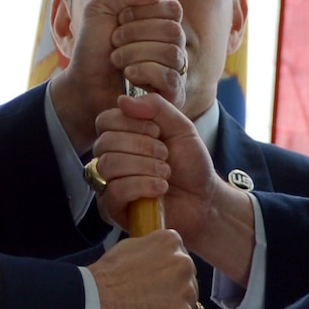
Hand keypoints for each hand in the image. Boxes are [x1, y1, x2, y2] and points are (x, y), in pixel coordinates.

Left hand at [49, 0, 184, 150]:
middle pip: (173, 30)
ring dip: (134, 53)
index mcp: (161, 21)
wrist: (83, 83)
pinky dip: (143, 72)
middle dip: (135, 34)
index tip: (120, 19)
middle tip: (114, 41)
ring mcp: (174, 68)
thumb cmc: (93, 48)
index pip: (173, 8)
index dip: (144, 12)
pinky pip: (169, 77)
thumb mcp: (100, 9)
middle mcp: (172, 43)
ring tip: (116, 60)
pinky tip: (128, 75)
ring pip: (171, 53)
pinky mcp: (172, 92)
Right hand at [88, 229, 198, 308]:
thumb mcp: (128, 248)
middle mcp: (184, 263)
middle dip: (172, 300)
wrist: (91, 306)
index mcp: (171, 242)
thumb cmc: (103, 280)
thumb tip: (162, 258)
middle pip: (188, 288)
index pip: (180, 265)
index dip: (165, 282)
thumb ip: (153, 251)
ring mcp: (186, 293)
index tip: (149, 291)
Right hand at [91, 92, 255, 281]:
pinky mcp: (113, 208)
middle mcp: (111, 158)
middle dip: (141, 146)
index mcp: (122, 136)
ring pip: (108, 165)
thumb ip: (156, 107)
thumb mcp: (181, 127)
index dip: (131, 123)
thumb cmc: (191, 165)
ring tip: (166, 173)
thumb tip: (122, 99)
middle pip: (104, 142)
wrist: (204, 200)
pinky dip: (142, 185)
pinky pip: (115, 190)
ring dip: (144, 166)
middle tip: (165, 155)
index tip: (158, 132)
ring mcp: (109, 184)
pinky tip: (161, 188)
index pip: (105, 121)